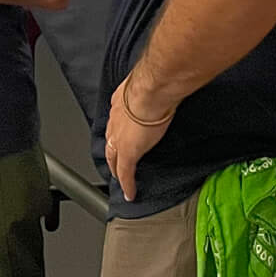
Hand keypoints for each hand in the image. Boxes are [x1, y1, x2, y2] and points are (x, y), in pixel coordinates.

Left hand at [105, 77, 175, 202]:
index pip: (116, 121)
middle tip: (114, 163)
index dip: (117, 131)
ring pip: (114, 158)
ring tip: (120, 178)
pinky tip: (130, 193)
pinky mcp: (127, 154)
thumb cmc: (153, 83)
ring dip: (116, 168)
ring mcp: (119, 139)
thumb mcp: (148, 84)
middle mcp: (115, 121)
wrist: (151, 92)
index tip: (119, 136)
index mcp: (121, 102)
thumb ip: (152, 88)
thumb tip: (165, 85)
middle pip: (110, 142)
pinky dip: (127, 184)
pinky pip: (125, 174)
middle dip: (111, 153)